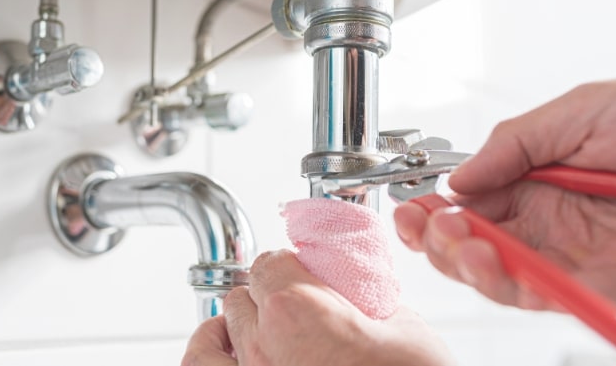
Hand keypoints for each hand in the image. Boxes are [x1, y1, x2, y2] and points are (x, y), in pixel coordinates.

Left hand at [181, 250, 453, 365]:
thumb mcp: (405, 330)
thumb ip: (370, 303)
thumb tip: (358, 298)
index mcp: (296, 310)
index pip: (270, 263)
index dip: (289, 267)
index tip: (301, 273)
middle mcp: (262, 344)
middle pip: (244, 295)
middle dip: (269, 295)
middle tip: (295, 306)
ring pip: (220, 329)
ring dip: (240, 322)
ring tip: (258, 326)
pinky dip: (210, 351)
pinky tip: (223, 347)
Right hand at [394, 73, 615, 309]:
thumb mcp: (581, 110)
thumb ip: (512, 144)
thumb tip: (457, 181)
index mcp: (535, 178)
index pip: (470, 206)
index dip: (433, 215)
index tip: (411, 212)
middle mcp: (551, 220)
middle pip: (480, 249)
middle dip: (444, 245)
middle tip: (434, 231)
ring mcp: (580, 254)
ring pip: (511, 281)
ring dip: (477, 270)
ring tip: (466, 248)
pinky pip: (566, 298)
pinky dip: (532, 293)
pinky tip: (509, 272)